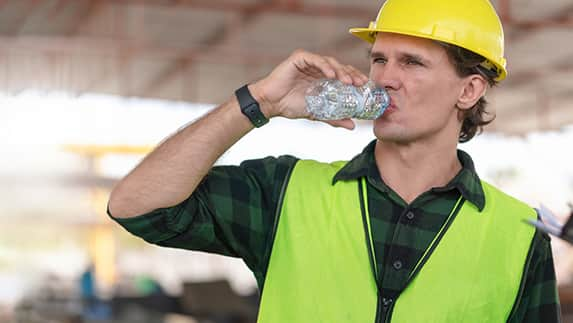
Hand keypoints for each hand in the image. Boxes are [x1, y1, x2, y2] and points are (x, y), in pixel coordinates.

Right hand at [249, 49, 368, 129]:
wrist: (271, 104)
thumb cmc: (291, 106)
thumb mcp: (317, 113)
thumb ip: (334, 118)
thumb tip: (352, 126)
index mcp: (323, 78)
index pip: (344, 74)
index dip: (355, 79)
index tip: (365, 87)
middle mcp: (318, 67)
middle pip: (340, 67)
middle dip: (352, 74)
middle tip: (360, 83)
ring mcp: (309, 61)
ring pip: (330, 62)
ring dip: (341, 71)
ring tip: (348, 81)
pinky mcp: (299, 58)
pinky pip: (316, 59)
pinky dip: (325, 66)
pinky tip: (332, 76)